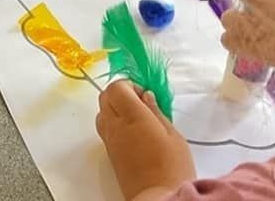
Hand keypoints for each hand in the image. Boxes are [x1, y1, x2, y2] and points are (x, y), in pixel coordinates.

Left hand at [96, 81, 195, 199]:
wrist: (158, 198)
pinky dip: (113, 122)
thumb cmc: (172, 167)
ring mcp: (109, 139)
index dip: (129, 85)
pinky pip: (104, 127)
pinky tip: (132, 132)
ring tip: (137, 119)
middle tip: (141, 104)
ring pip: (101, 111)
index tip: (145, 95)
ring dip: (114, 108)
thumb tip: (146, 96)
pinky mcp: (109, 152)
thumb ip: (156, 111)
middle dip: (120, 94)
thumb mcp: (173, 135)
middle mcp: (116, 125)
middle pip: (104, 96)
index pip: (116, 87)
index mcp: (133, 117)